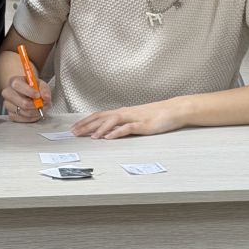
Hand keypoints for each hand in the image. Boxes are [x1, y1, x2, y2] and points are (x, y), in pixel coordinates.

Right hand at [0, 74, 52, 122]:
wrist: (26, 93)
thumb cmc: (33, 87)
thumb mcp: (40, 84)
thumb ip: (44, 89)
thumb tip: (46, 98)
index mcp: (13, 81)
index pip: (17, 85)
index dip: (29, 91)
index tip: (38, 95)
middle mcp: (7, 93)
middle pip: (20, 102)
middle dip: (34, 105)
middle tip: (43, 105)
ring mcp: (8, 105)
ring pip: (23, 112)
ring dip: (35, 112)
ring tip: (43, 108)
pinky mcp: (11, 114)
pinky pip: (22, 119)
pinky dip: (32, 118)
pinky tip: (37, 113)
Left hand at [71, 99, 189, 139]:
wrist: (174, 110)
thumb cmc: (156, 115)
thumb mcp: (136, 119)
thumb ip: (124, 124)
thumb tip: (110, 131)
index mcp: (123, 112)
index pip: (100, 116)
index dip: (86, 122)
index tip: (75, 128)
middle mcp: (126, 113)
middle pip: (102, 118)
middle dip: (87, 125)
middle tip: (74, 133)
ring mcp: (134, 118)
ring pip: (113, 121)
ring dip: (100, 129)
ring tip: (90, 137)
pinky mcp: (143, 124)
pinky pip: (128, 128)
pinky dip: (118, 132)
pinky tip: (110, 138)